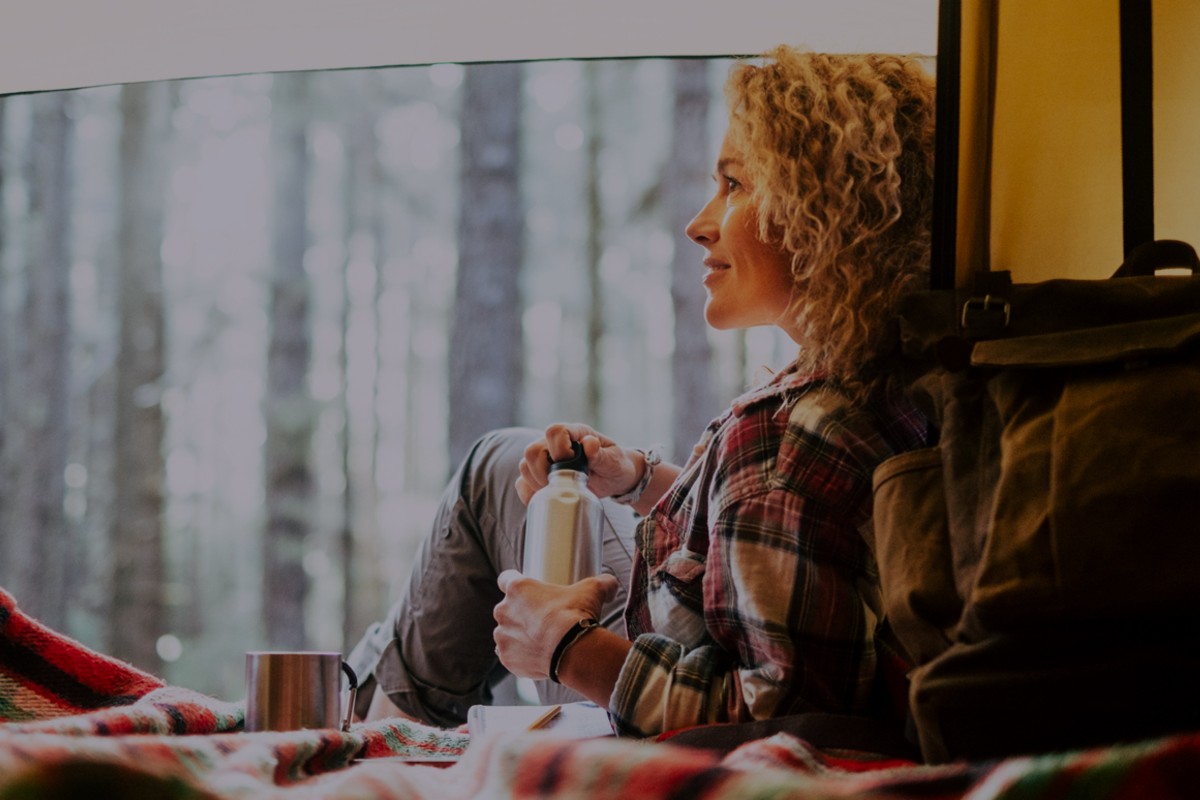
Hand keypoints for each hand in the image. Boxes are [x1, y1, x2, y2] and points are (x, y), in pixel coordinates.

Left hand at [493, 569, 618, 679]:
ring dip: (519, 635)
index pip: (506, 578)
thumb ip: (602, 583)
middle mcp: (503, 610)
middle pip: (507, 608)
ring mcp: (502, 636)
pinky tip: (537, 656)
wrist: (571, 651)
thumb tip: (610, 584)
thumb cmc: (576, 615)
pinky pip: (510, 654)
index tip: (527, 590)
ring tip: (542, 641)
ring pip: (507, 632)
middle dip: (520, 613)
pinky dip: (521, 656)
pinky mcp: (506, 658)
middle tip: (542, 619)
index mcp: (518, 588)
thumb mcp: (593, 590)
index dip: (515, 582)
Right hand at [515, 422, 643, 503]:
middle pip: (532, 450)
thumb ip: (601, 454)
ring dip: (537, 483)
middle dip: (543, 471)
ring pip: (525, 466)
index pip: (554, 431)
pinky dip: (529, 494)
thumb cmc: (616, 465)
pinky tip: (544, 499)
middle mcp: (555, 443)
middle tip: (562, 484)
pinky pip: (522, 483)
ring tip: (557, 491)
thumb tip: (589, 445)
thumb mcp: (614, 461)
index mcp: (575, 433)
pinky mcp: (541, 475)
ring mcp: (546, 458)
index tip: (575, 465)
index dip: (559, 449)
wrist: (615, 478)